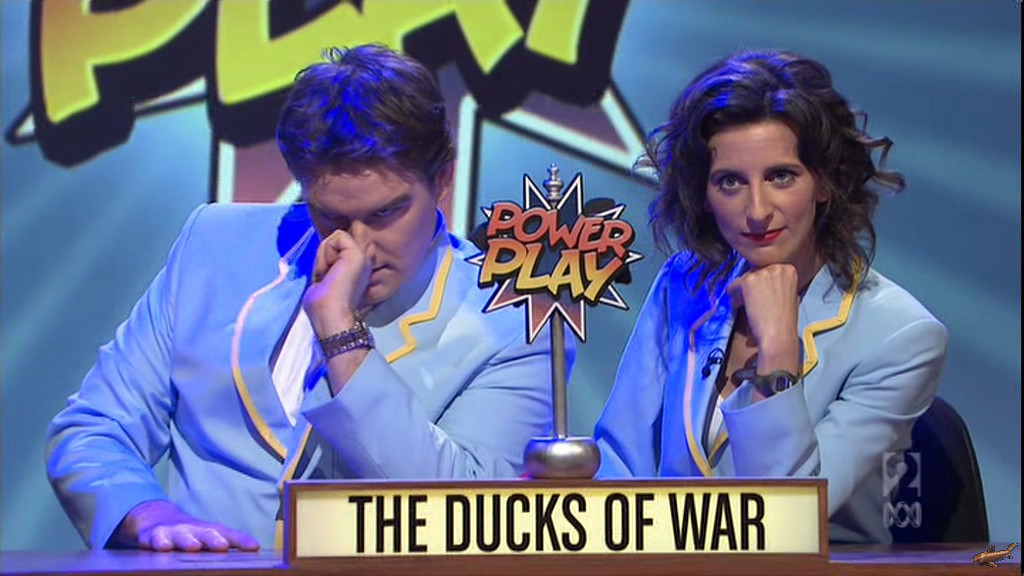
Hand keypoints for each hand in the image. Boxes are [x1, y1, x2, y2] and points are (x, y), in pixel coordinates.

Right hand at [117, 500, 259, 551]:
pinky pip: (156, 538)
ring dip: (187, 540)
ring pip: (181, 535)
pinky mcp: (154, 535)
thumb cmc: (191, 532)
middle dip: (214, 540)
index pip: (230, 536)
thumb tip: (256, 549)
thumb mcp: (210, 537)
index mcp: (211, 532)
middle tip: (222, 546)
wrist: (157, 516)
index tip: (254, 547)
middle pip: (207, 533)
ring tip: (193, 546)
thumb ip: (231, 542)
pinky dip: (159, 542)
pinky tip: (162, 548)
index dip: (242, 541)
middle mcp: (194, 530)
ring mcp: (175, 531)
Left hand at [303, 229, 371, 336]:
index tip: (327, 277)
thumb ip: (326, 263)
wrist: (332, 316)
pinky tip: (331, 269)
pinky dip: (327, 251)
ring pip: (336, 236)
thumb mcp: (323, 278)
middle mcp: (364, 260)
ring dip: (324, 255)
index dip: (326, 257)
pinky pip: (338, 235)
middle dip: (325, 255)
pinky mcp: (358, 253)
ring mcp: (363, 255)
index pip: (339, 245)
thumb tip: (324, 247)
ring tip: (329, 275)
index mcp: (357, 268)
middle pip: (336, 240)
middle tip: (328, 276)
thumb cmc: (324, 304)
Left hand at [727, 263, 800, 374]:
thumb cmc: (784, 321)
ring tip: (750, 308)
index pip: (766, 270)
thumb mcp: (788, 295)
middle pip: (754, 272)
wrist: (779, 334)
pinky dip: (735, 299)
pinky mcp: (749, 281)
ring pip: (743, 279)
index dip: (762, 285)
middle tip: (754, 304)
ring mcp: (762, 272)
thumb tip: (762, 284)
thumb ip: (777, 284)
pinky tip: (743, 309)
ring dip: (743, 293)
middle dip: (751, 288)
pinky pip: (733, 286)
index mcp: (788, 269)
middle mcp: (777, 267)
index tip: (762, 296)